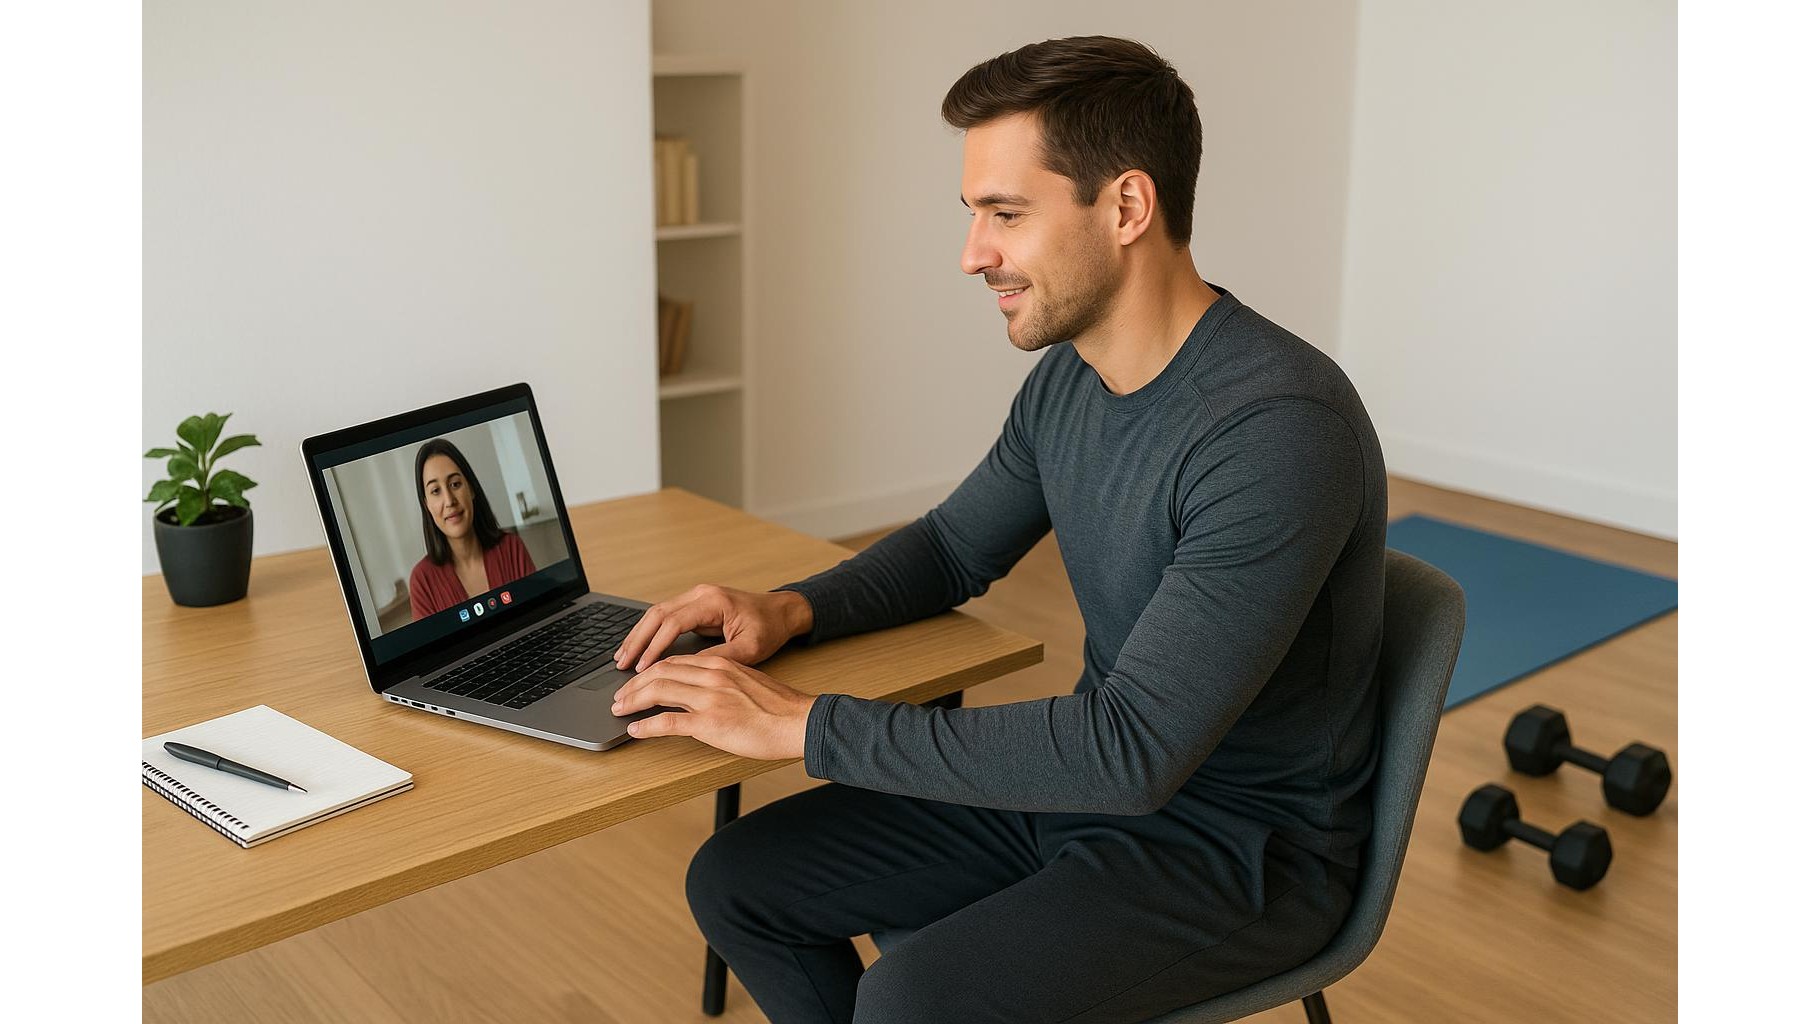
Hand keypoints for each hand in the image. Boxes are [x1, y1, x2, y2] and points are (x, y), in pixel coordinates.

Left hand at [611, 654, 816, 760]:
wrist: (800, 722)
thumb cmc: (780, 708)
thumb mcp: (748, 683)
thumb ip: (724, 681)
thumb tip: (702, 691)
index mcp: (721, 665)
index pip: (674, 662)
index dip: (650, 670)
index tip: (637, 679)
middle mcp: (712, 677)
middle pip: (660, 672)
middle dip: (634, 684)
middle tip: (619, 695)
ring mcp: (710, 699)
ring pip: (658, 691)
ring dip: (632, 700)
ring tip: (620, 709)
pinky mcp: (710, 724)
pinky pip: (668, 722)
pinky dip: (646, 725)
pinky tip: (636, 730)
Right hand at [614, 584, 811, 671]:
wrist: (782, 611)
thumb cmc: (769, 627)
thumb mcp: (749, 648)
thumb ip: (719, 658)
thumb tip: (688, 671)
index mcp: (712, 601)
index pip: (673, 622)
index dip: (655, 646)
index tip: (642, 667)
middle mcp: (700, 594)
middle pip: (657, 614)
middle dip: (637, 639)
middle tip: (621, 663)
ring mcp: (695, 597)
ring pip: (657, 613)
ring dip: (639, 635)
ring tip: (622, 658)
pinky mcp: (694, 605)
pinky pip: (665, 617)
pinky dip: (649, 632)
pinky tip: (639, 648)